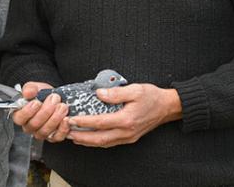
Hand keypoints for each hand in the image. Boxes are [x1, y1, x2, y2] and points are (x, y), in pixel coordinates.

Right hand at [11, 82, 69, 142]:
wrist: (56, 98)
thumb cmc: (43, 94)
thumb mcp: (35, 87)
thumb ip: (30, 88)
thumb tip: (27, 93)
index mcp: (21, 115)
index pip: (19, 118)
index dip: (28, 111)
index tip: (37, 102)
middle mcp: (30, 126)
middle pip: (34, 125)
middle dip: (45, 111)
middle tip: (54, 99)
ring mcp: (41, 133)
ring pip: (45, 131)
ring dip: (55, 118)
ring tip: (62, 106)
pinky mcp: (53, 137)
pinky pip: (57, 137)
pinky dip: (63, 128)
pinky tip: (66, 118)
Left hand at [66, 84, 181, 147]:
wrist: (167, 107)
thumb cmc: (152, 96)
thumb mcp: (135, 89)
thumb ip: (116, 93)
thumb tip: (98, 94)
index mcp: (126, 119)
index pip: (100, 123)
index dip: (83, 122)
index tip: (71, 118)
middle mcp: (126, 131)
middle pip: (99, 139)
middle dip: (81, 136)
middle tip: (66, 131)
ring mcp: (128, 137)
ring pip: (103, 143)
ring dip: (87, 141)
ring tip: (73, 136)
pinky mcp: (129, 138)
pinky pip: (110, 143)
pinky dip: (97, 142)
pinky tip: (89, 138)